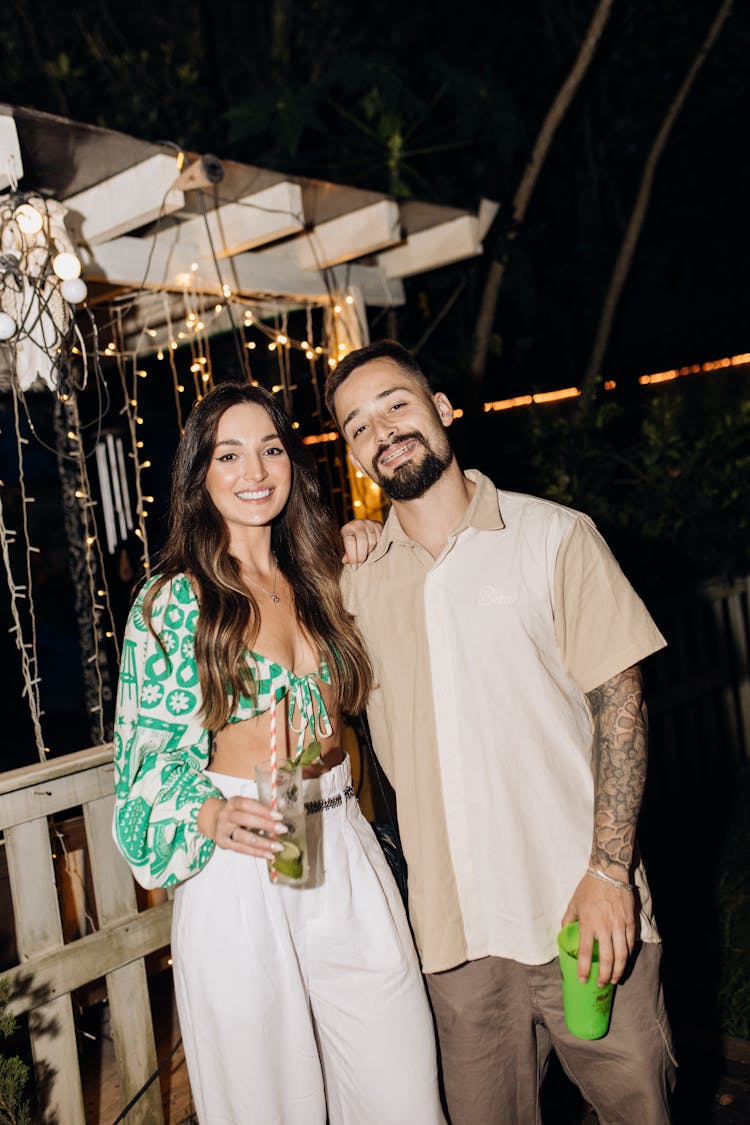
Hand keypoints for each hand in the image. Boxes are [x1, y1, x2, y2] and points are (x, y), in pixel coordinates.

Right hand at [198, 796, 286, 859]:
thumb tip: (280, 819)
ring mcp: (223, 830)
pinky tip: (269, 854)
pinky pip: (241, 849)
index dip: (263, 810)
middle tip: (282, 829)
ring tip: (278, 846)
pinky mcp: (224, 843)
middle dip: (266, 825)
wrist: (215, 821)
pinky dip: (257, 853)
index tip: (279, 816)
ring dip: (263, 842)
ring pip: (243, 837)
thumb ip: (259, 810)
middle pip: (245, 819)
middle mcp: (226, 815)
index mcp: (233, 802)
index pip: (247, 804)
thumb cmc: (237, 813)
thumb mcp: (245, 806)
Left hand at [340, 518, 382, 564]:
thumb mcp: (346, 546)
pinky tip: (374, 551)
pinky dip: (378, 548)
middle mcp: (358, 524)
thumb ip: (347, 554)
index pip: (349, 541)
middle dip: (362, 556)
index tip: (354, 566)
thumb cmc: (353, 539)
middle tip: (361, 564)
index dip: (352, 556)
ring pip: (373, 541)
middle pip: (362, 541)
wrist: (361, 527)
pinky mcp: (379, 525)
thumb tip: (347, 561)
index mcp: (347, 529)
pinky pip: (380, 539)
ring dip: (370, 552)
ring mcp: (369, 524)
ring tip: (367, 557)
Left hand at [561, 869, 636, 985]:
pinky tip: (624, 963)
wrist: (609, 872)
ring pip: (621, 955)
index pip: (584, 952)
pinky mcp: (630, 922)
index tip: (583, 980)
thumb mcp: (573, 903)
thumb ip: (568, 920)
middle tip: (601, 984)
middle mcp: (604, 926)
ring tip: (614, 979)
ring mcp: (619, 925)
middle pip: (606, 958)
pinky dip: (628, 957)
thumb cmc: (588, 888)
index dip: (583, 969)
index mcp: (587, 922)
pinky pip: (630, 944)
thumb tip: (565, 935)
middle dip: (603, 975)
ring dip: (618, 971)